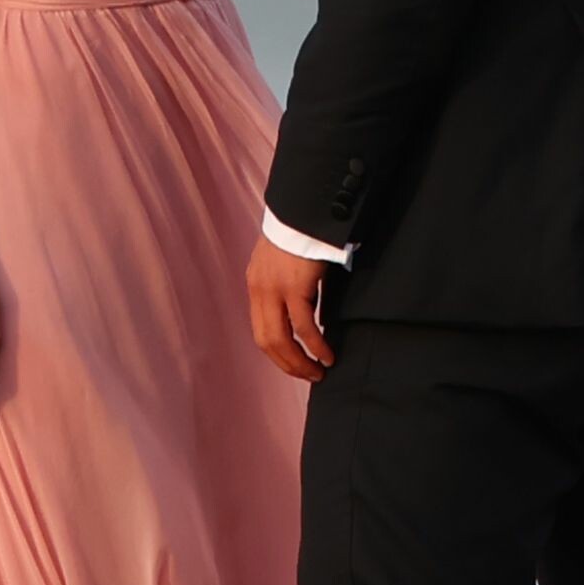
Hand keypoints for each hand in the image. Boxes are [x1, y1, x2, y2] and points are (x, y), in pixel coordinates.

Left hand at [247, 237, 334, 382]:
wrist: (304, 209)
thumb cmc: (301, 231)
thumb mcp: (285, 261)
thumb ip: (288, 284)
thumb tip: (306, 308)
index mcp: (256, 284)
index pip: (260, 330)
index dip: (277, 353)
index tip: (295, 363)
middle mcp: (260, 289)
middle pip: (267, 341)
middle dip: (288, 364)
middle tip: (308, 375)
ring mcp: (274, 289)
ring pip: (282, 340)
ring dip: (301, 361)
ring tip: (319, 371)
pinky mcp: (294, 287)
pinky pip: (304, 327)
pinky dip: (315, 345)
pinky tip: (327, 354)